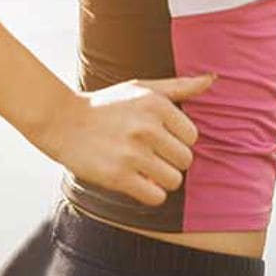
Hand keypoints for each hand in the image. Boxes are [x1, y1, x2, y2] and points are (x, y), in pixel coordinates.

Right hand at [41, 73, 217, 206]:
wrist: (63, 121)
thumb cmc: (108, 105)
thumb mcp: (142, 88)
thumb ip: (179, 86)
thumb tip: (212, 79)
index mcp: (156, 104)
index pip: (192, 136)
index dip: (177, 140)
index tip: (159, 138)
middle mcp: (147, 127)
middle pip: (186, 160)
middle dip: (171, 161)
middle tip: (149, 155)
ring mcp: (132, 153)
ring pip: (174, 180)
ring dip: (161, 179)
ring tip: (142, 168)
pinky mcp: (118, 176)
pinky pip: (156, 197)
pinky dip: (149, 194)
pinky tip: (135, 181)